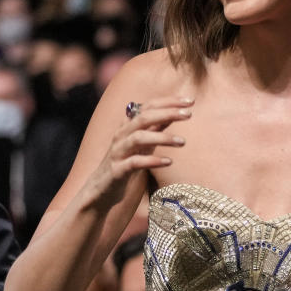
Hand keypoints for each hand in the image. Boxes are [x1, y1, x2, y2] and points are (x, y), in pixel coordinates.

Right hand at [85, 97, 191, 211]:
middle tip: (189, 114)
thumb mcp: (142, 144)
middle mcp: (121, 135)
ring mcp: (118, 152)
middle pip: (143, 117)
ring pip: (138, 138)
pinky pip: (134, 163)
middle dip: (167, 113)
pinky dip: (152, 160)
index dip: (168, 102)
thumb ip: (154, 129)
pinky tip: (168, 162)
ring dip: (162, 138)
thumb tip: (174, 113)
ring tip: (182, 142)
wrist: (101, 189)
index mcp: (127, 126)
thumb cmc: (125, 164)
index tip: (190, 101)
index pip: (148, 106)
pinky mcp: (117, 170)